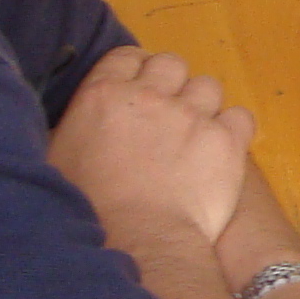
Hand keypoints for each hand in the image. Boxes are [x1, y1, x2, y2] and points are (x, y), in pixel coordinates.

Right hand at [49, 48, 253, 246]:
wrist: (138, 242)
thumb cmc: (87, 209)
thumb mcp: (58, 159)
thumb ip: (74, 128)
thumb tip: (81, 121)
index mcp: (104, 94)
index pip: (126, 56)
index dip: (136, 69)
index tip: (139, 88)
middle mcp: (150, 95)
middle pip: (171, 64)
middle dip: (171, 83)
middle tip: (168, 114)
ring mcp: (192, 115)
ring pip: (208, 86)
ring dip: (202, 105)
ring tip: (196, 134)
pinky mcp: (227, 140)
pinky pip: (241, 116)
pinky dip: (234, 130)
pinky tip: (223, 149)